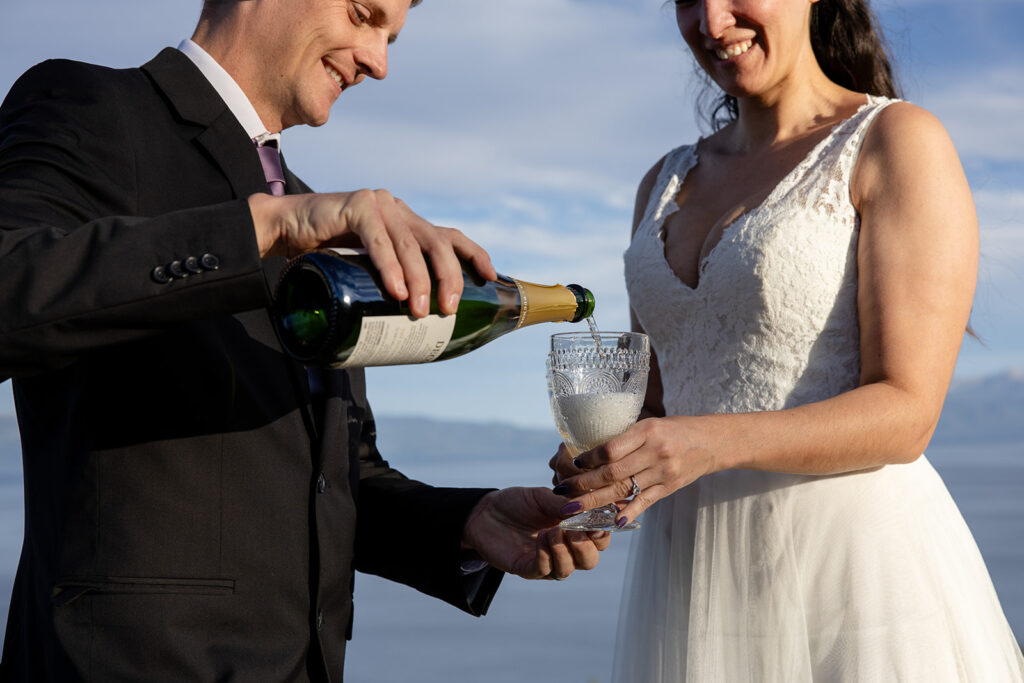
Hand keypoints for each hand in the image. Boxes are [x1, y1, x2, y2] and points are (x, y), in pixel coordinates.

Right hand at [248, 190, 495, 316]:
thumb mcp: (366, 269)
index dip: (474, 254)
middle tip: (448, 309)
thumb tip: (412, 327)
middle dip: (449, 276)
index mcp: (407, 223)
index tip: (490, 277)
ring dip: (419, 280)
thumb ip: (389, 282)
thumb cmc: (326, 255)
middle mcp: (399, 210)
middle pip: (437, 242)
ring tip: (420, 310)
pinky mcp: (357, 206)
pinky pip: (379, 239)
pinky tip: (396, 290)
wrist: (283, 230)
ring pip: (410, 244)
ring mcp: (379, 205)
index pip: (449, 236)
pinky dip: (389, 266)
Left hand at [462, 487, 610, 579]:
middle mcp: (564, 548)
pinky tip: (542, 540)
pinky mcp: (528, 569)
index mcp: (573, 529)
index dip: (602, 532)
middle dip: (586, 547)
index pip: (599, 538)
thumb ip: (562, 504)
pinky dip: (547, 556)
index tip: (597, 522)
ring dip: (565, 551)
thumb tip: (585, 508)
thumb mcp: (542, 497)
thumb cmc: (516, 503)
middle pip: (589, 560)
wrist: (484, 513)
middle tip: (575, 531)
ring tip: (553, 532)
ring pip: (569, 568)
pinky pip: (545, 570)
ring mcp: (547, 560)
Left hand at [551, 416, 718, 527]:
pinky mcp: (670, 488)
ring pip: (624, 490)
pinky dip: (628, 512)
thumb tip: (592, 453)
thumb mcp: (650, 424)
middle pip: (612, 473)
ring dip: (595, 502)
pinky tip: (612, 522)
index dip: (589, 459)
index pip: (611, 449)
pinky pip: (645, 502)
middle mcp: (655, 452)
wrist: (712, 441)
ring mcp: (663, 472)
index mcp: (647, 432)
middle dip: (583, 485)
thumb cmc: (676, 429)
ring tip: (573, 508)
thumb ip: (626, 438)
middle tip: (561, 493)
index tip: (573, 464)